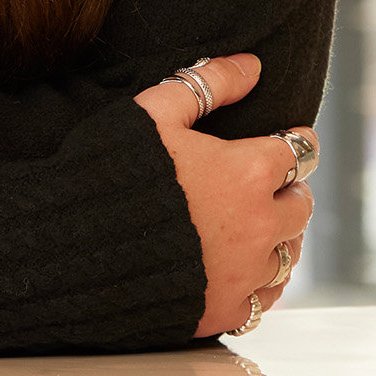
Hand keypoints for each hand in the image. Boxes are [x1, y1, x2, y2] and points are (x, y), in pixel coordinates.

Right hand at [133, 54, 315, 338]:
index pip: (298, 152)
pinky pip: (266, 297)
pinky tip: (242, 265)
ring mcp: (244, 274)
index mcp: (247, 173)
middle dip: (290, 187)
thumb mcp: (154, 111)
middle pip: (302, 205)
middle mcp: (258, 226)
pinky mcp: (224, 311)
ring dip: (280, 234)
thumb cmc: (111, 171)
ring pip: (290, 253)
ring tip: (258, 222)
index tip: (291, 138)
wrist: (73, 246)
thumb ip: (208, 83)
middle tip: (272, 180)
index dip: (295, 140)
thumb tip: (250, 65)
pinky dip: (262, 279)